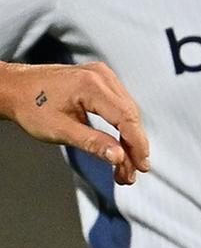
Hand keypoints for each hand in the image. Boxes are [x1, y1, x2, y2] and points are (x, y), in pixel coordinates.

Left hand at [7, 62, 147, 184]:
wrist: (13, 88)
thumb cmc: (29, 106)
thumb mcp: (59, 129)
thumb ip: (92, 143)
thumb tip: (119, 157)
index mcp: (90, 85)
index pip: (126, 117)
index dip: (137, 144)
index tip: (141, 165)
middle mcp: (101, 76)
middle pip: (130, 115)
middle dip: (133, 146)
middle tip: (130, 172)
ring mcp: (102, 75)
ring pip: (128, 111)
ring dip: (129, 138)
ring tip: (124, 164)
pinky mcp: (100, 79)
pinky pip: (120, 104)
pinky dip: (122, 125)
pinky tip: (118, 143)